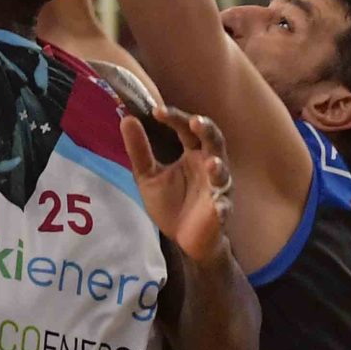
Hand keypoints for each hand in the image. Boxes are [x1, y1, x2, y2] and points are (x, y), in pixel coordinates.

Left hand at [123, 105, 233, 266]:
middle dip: (207, 130)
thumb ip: (139, 149)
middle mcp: (208, 165)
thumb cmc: (170, 202)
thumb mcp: (148, 176)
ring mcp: (217, 187)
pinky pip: (223, 207)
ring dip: (218, 168)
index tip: (156, 111)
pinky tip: (218, 208)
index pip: (186, 129)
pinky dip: (222, 207)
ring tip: (211, 164)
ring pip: (223, 173)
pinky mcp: (220, 211)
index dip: (175, 117)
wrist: (183, 238)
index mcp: (192, 153)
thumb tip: (126, 118)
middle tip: (195, 121)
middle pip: (214, 140)